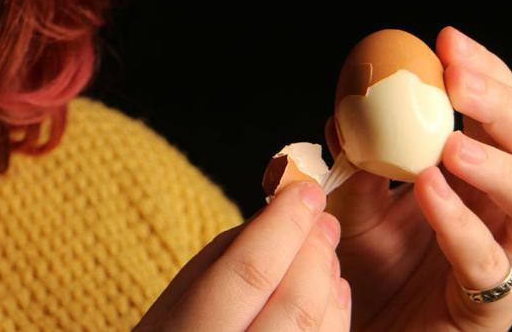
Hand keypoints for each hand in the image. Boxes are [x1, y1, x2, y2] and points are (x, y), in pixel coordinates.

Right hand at [135, 181, 350, 330]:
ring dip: (327, 281)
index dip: (285, 227)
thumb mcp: (177, 297)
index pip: (250, 272)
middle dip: (315, 252)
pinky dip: (335, 312)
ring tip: (324, 251)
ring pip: (318, 330)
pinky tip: (329, 288)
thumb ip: (225, 255)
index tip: (305, 192)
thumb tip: (279, 213)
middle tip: (324, 220)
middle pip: (295, 306)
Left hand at [324, 26, 511, 330]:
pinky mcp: (494, 306)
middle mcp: (508, 213)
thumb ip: (354, 164)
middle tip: (458, 78)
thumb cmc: (364, 268)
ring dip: (502, 167)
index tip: (447, 41)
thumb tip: (342, 117)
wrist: (360, 329)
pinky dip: (462, 226)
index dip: (486, 74)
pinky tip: (431, 192)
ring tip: (455, 143)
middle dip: (504, 106)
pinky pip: (491, 265)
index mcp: (482, 178)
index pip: (503, 115)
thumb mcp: (352, 205)